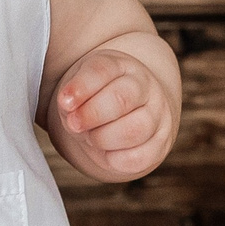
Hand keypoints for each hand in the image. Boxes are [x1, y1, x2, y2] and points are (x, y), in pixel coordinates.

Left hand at [51, 46, 173, 179]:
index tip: (64, 102)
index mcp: (121, 66)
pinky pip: (138, 157)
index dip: (81, 87)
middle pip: (121, 98)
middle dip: (92, 114)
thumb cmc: (95, 100)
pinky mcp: (159, 145)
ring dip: (102, 138)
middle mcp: (145, 87)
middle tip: (73, 124)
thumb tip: (69, 106)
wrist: (123, 116)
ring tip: (90, 137)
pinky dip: (115, 159)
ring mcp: (157, 115)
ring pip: (134, 130)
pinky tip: (105, 152)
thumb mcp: (79, 91)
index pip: (103, 70)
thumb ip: (70, 96)